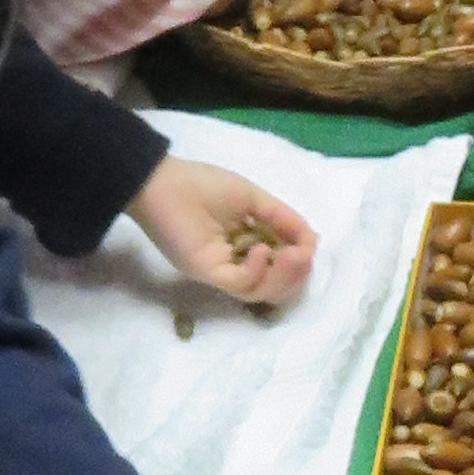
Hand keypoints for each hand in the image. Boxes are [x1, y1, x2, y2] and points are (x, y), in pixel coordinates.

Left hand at [131, 160, 315, 305]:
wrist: (160, 182)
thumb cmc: (202, 184)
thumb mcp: (253, 198)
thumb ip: (282, 218)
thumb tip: (313, 241)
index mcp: (247, 246)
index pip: (280, 267)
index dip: (299, 261)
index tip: (307, 246)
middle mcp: (236, 264)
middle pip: (274, 288)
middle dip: (296, 274)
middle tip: (301, 256)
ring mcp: (221, 271)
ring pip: (260, 292)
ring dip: (283, 276)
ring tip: (291, 255)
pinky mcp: (207, 272)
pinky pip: (240, 284)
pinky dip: (258, 270)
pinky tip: (261, 249)